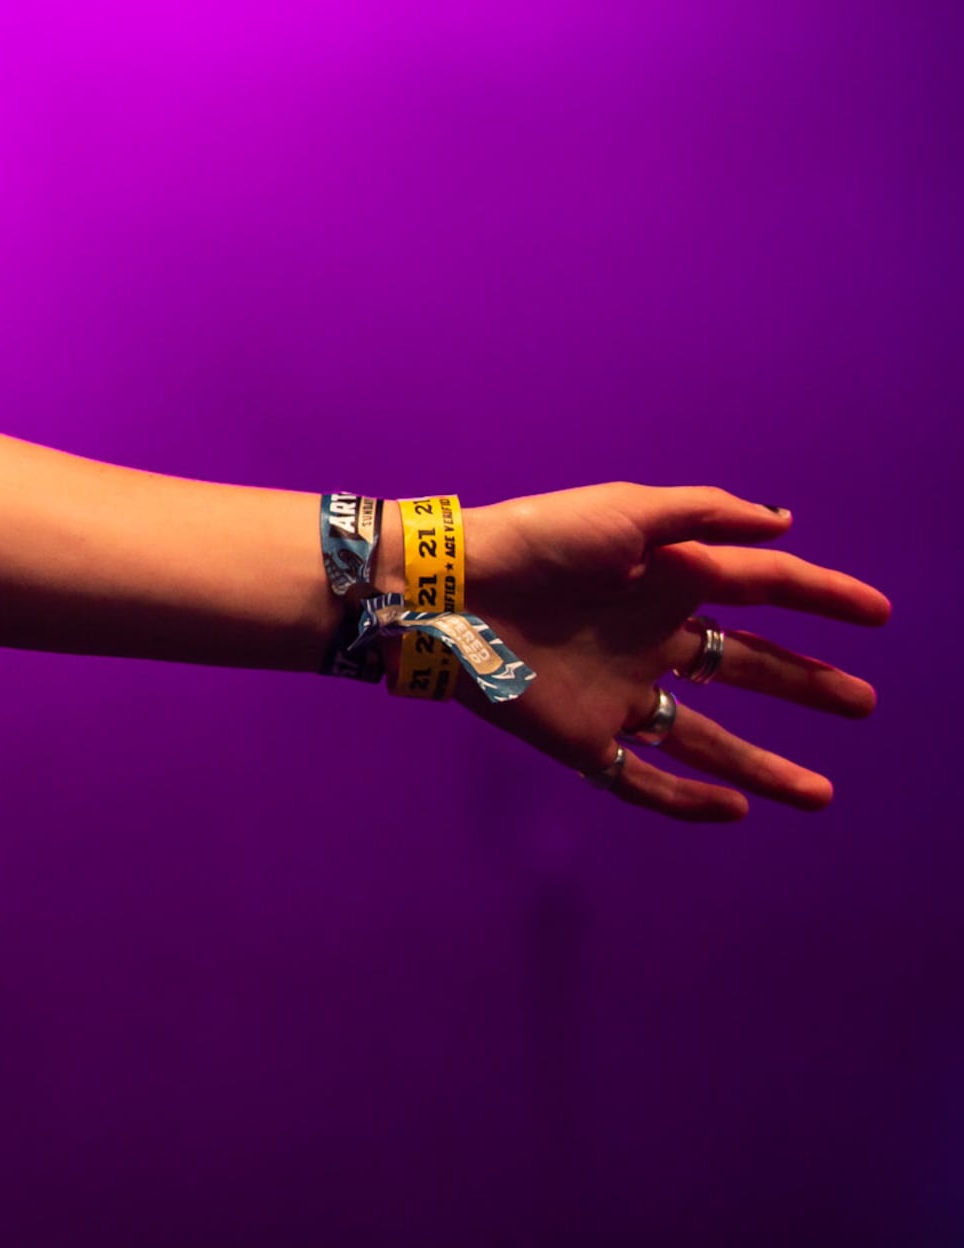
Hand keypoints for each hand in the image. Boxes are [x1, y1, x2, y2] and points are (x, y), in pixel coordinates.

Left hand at [461, 484, 884, 820]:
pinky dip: (685, 800)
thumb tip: (783, 522)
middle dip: (804, 684)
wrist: (446, 591)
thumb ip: (704, 516)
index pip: (759, 588)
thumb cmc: (536, 540)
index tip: (876, 612)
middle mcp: (648, 638)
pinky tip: (735, 813)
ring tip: (822, 794)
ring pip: (706, 739)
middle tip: (863, 703)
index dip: (818, 597)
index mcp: (663, 581)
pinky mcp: (580, 735)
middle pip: (742, 667)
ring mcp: (617, 691)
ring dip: (764, 766)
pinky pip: (640, 778)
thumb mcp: (625, 511)